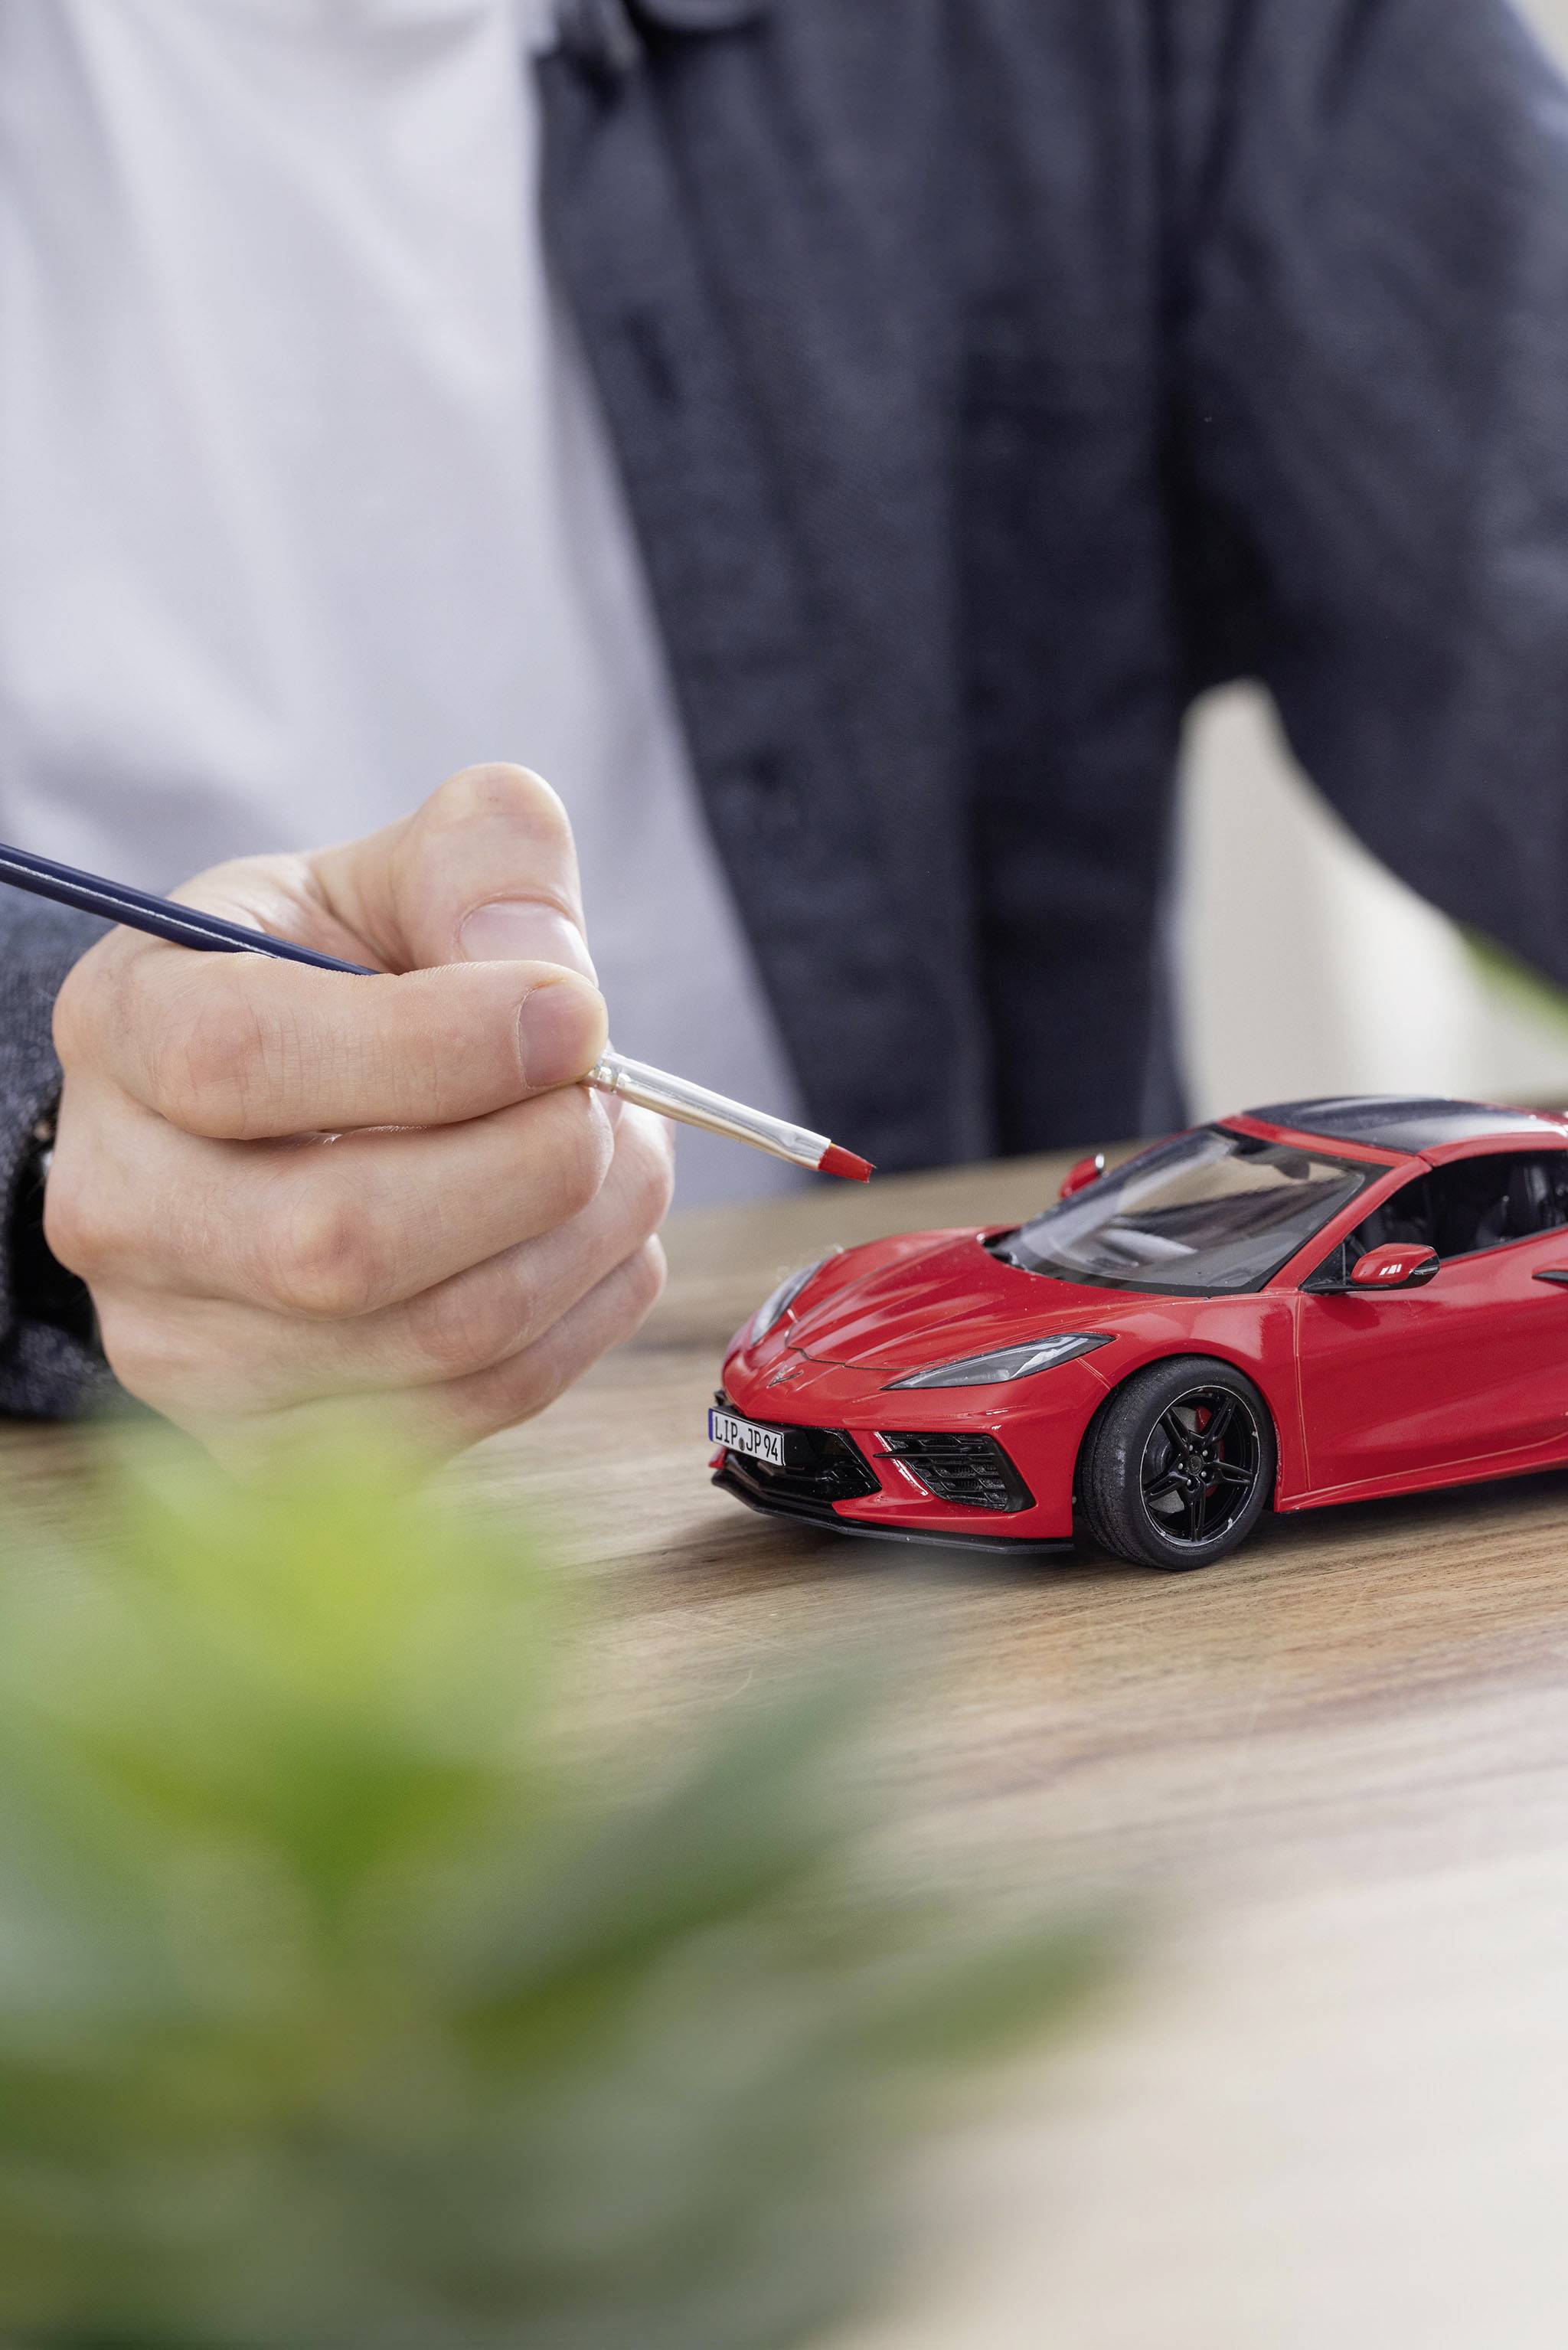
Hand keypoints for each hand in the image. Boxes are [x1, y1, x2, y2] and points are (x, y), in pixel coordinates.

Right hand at [45, 765, 671, 1462]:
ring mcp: (183, 1350)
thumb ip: (483, 862)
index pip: (242, 1059)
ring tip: (621, 1153)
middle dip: (537, 1163)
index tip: (573, 1012)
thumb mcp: (394, 872)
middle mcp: (120, 1208)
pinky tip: (588, 1239)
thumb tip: (551, 983)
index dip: (439, 1045)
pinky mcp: (271, 1446)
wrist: (278, 1122)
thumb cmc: (335, 985)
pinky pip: (476, 1411)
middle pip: (341, 1242)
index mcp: (124, 1029)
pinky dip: (580, 1320)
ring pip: (437, 1339)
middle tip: (612, 1095)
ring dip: (586, 1240)